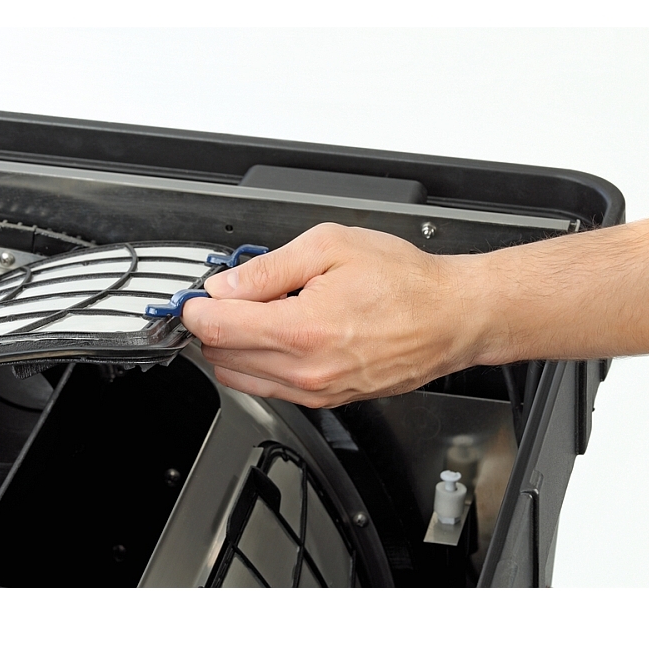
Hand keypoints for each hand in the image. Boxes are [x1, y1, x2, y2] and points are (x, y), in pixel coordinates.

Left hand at [181, 223, 480, 406]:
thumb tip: (225, 285)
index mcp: (302, 330)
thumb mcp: (331, 247)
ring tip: (253, 314)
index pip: (216, 328)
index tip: (196, 295)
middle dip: (212, 326)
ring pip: (240, 378)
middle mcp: (305, 371)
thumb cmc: (405, 282)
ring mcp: (315, 391)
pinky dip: (258, 364)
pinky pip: (270, 389)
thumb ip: (269, 268)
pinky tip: (276, 335)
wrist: (453, 318)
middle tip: (226, 297)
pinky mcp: (326, 401)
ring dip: (232, 348)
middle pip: (221, 356)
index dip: (195, 308)